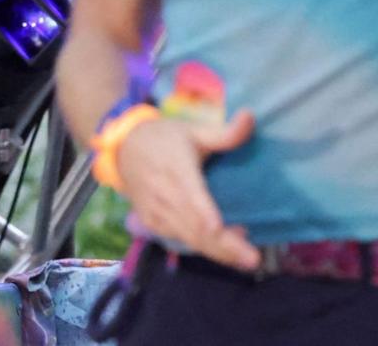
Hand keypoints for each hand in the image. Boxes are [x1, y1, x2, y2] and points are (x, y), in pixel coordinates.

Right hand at [116, 109, 259, 270]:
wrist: (124, 148)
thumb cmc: (164, 138)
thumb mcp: (193, 131)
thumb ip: (224, 132)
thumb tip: (251, 117)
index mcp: (175, 169)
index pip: (189, 196)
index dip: (204, 214)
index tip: (220, 228)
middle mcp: (163, 194)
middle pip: (194, 226)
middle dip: (223, 246)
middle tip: (253, 260)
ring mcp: (155, 211)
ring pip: (188, 238)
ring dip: (217, 251)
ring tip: (245, 259)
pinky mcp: (152, 222)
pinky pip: (179, 239)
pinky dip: (202, 247)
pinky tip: (225, 251)